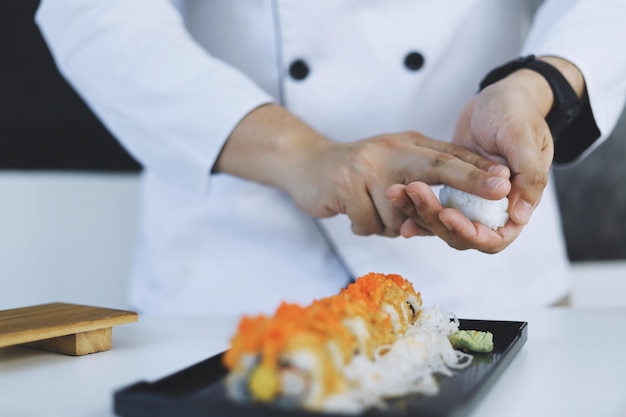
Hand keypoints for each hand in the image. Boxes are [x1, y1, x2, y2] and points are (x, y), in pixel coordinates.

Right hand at [288, 131, 509, 236]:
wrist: (306, 165)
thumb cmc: (355, 171)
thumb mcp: (392, 165)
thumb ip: (420, 182)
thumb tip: (453, 213)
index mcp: (406, 145)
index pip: (448, 155)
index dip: (478, 169)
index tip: (507, 181)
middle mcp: (389, 151)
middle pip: (436, 168)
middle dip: (468, 183)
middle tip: (496, 193)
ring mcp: (366, 166)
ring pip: (399, 212)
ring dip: (389, 223)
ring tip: (371, 211)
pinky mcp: (344, 184)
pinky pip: (370, 222)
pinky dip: (365, 226)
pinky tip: (354, 213)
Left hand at [386, 56, 584, 252]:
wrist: (499, 96)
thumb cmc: (516, 113)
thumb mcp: (523, 139)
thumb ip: (529, 176)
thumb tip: (519, 216)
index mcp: (518, 201)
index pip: (496, 237)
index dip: (472, 234)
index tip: (447, 216)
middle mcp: (494, 207)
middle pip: (464, 234)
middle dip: (437, 221)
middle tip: (415, 195)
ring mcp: (472, 199)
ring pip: (445, 220)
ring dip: (420, 213)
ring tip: (396, 193)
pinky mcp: (453, 187)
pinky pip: (434, 204)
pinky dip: (417, 204)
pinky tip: (397, 197)